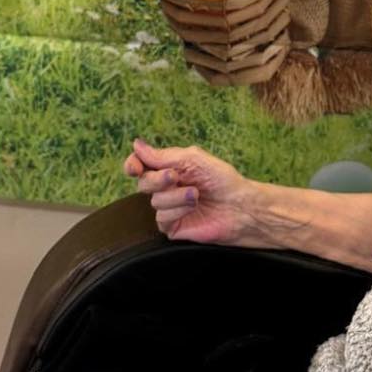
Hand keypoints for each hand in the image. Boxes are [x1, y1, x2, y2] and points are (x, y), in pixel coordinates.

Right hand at [123, 141, 259, 243]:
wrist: (239, 206)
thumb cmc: (222, 180)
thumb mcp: (192, 159)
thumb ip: (163, 155)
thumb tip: (137, 145)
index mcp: (169, 168)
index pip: (140, 166)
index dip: (132, 165)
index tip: (135, 167)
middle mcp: (166, 188)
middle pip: (143, 183)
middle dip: (158, 179)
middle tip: (175, 176)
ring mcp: (169, 208)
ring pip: (154, 201)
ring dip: (175, 196)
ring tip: (196, 194)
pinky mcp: (173, 226)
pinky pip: (162, 217)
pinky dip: (177, 209)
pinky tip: (193, 207)